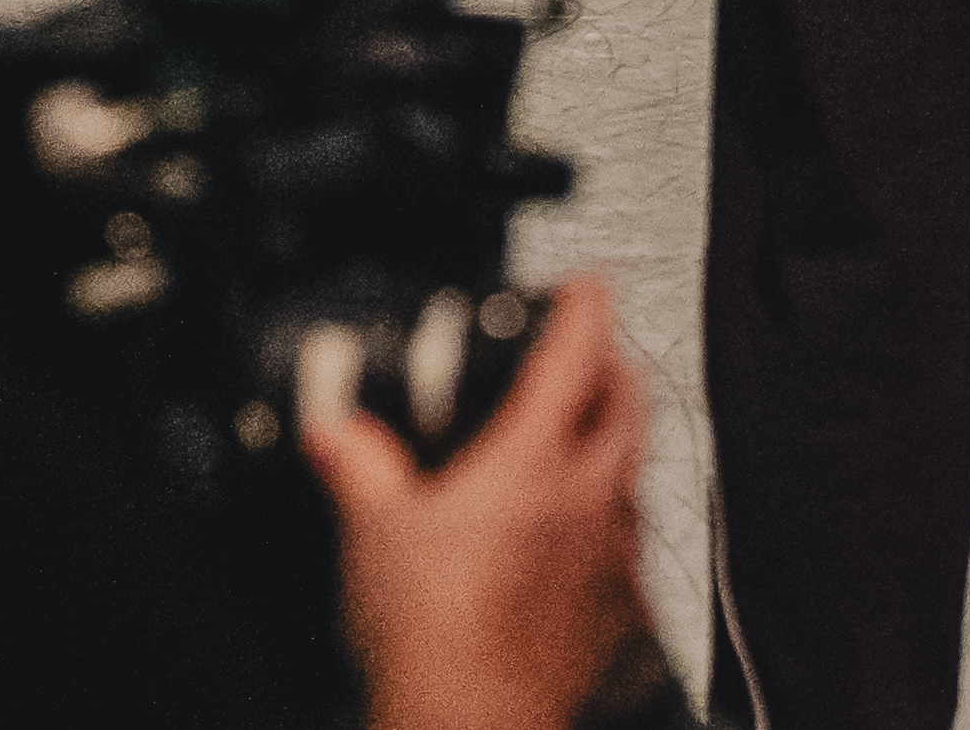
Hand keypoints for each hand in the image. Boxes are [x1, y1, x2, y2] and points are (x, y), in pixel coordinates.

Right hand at [305, 279, 663, 729]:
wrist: (474, 721)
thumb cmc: (432, 635)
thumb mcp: (376, 533)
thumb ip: (358, 467)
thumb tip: (334, 432)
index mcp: (536, 459)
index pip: (579, 350)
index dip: (585, 304)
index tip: (586, 283)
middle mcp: (593, 492)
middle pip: (629, 397)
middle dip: (612, 361)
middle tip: (587, 351)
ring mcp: (616, 546)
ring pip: (635, 464)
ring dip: (614, 437)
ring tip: (577, 437)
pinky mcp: (624, 599)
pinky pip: (631, 535)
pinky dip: (609, 513)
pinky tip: (577, 531)